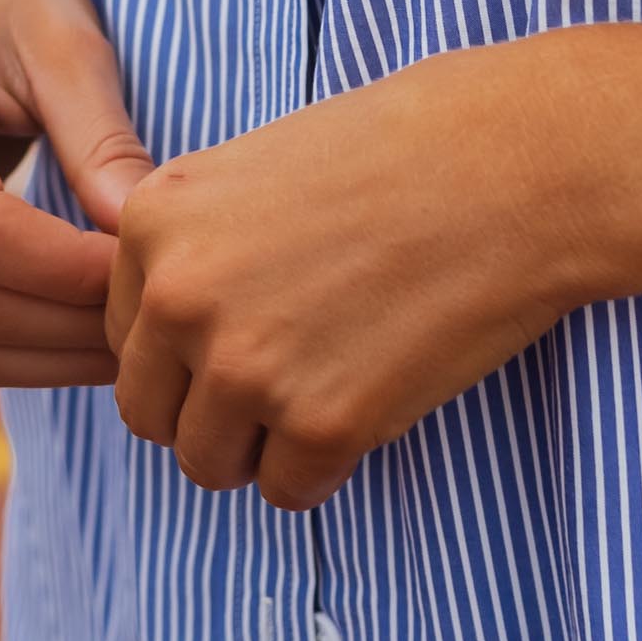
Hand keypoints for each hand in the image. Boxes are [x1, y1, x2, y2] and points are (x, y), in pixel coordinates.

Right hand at [0, 0, 155, 390]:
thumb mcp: (71, 46)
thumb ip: (102, 141)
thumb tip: (139, 239)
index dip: (67, 270)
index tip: (149, 271)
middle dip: (65, 325)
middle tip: (155, 326)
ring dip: (47, 356)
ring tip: (130, 343)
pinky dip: (18, 352)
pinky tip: (85, 340)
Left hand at [106, 42, 593, 511]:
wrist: (516, 165)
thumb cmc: (403, 150)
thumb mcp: (258, 167)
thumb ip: (194, 243)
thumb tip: (166, 332)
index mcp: (152, 223)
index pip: (124, 336)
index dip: (186, 345)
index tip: (253, 325)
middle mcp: (179, 297)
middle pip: (148, 411)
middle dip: (207, 408)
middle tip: (284, 377)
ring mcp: (246, 365)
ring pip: (207, 463)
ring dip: (260, 447)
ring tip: (326, 391)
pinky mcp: (322, 422)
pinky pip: (290, 490)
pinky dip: (327, 465)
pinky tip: (373, 400)